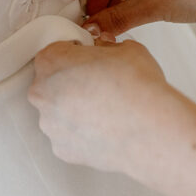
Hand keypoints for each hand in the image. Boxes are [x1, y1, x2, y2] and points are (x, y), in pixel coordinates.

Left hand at [27, 37, 172, 179]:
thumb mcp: (126, 48)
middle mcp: (44, 93)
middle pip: (52, 83)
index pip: (55, 51)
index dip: (75, 54)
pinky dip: (82, 133)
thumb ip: (107, 46)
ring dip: (75, 109)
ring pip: (58, 112)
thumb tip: (107, 50)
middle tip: (99, 83)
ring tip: (104, 108)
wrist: (151, 129)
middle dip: (72, 82)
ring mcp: (51, 124)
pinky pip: (68, 136)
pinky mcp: (62, 149)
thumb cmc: (138, 89)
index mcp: (52, 61)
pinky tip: (103, 127)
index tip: (87, 59)